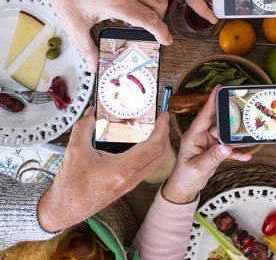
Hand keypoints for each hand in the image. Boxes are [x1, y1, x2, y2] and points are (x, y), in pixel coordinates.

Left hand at [29, 0, 171, 71]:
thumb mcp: (73, 23)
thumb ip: (86, 47)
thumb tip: (93, 65)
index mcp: (115, 2)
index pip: (149, 19)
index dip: (162, 32)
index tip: (167, 41)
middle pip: (159, 3)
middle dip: (160, 18)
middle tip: (151, 28)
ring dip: (155, 5)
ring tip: (140, 15)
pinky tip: (128, 2)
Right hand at [38, 108, 171, 231]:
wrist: (64, 210)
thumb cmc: (70, 185)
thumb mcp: (74, 151)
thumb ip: (83, 128)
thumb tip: (90, 112)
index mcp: (122, 170)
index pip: (154, 148)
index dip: (162, 130)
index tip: (162, 116)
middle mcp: (131, 178)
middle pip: (161, 155)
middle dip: (165, 135)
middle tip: (160, 120)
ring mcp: (131, 184)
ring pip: (156, 163)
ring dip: (159, 145)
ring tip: (152, 129)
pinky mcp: (127, 186)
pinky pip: (146, 168)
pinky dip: (150, 154)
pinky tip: (140, 144)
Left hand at [162, 87, 251, 203]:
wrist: (185, 189)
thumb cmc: (185, 177)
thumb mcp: (198, 168)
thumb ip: (213, 157)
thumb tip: (226, 146)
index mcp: (193, 136)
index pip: (204, 115)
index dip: (211, 101)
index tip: (218, 88)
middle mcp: (202, 137)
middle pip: (219, 124)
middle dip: (232, 119)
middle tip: (245, 112)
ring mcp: (209, 143)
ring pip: (226, 136)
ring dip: (238, 139)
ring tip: (250, 137)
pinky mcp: (215, 151)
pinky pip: (229, 149)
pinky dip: (237, 152)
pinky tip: (247, 154)